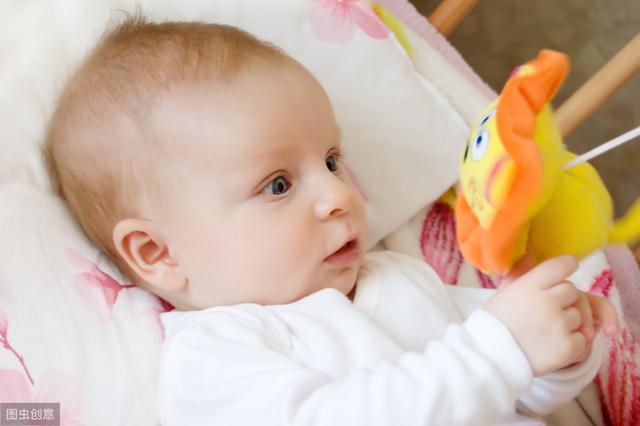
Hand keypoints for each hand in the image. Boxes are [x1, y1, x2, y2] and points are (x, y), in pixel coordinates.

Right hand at [484, 255, 616, 376]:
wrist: (492, 358)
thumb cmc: (496, 323)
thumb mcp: (503, 293)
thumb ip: (519, 273)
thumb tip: (529, 255)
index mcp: (529, 286)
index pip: (560, 266)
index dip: (567, 265)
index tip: (568, 267)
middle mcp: (546, 301)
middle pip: (572, 290)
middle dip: (563, 300)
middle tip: (546, 311)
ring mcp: (559, 324)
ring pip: (579, 315)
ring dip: (567, 323)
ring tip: (545, 332)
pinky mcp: (568, 347)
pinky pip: (583, 339)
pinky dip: (571, 344)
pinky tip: (551, 346)